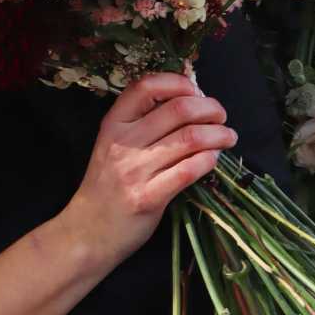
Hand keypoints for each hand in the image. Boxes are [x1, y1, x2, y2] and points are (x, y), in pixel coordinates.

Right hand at [65, 72, 235, 268]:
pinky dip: (210, 160)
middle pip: (179, 109)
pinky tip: (214, 159)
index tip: (196, 91)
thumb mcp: (113, 145)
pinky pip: (190, 170)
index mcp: (113, 124)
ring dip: (219, 134)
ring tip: (228, 137)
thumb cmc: (107, 186)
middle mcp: (123, 143)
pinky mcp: (149, 197)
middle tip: (221, 116)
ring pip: (191, 138)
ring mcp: (135, 171)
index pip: (146, 86)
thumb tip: (189, 100)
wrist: (87, 232)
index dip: (179, 83)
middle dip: (210, 108)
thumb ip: (142, 123)